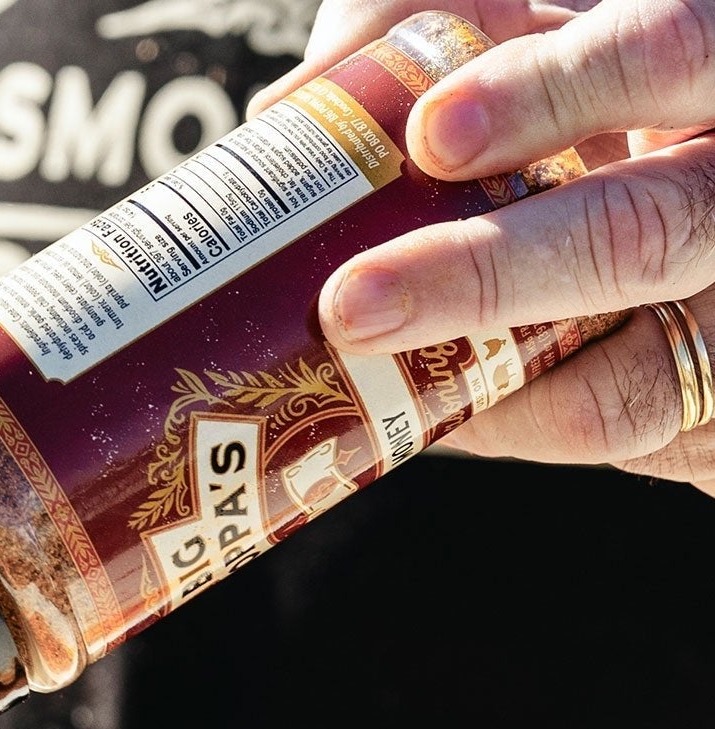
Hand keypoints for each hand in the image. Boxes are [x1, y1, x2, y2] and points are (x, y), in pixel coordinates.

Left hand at [258, 0, 714, 495]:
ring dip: (484, 391)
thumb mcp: (546, 39)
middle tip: (352, 302)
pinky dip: (514, 432)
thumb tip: (291, 112)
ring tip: (375, 371)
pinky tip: (445, 409)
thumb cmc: (605, 119)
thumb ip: (436, 27)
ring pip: (630, 386)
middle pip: (640, 239)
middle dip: (482, 277)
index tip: (430, 133)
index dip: (558, 90)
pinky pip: (619, 450)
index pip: (674, 50)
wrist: (698, 227)